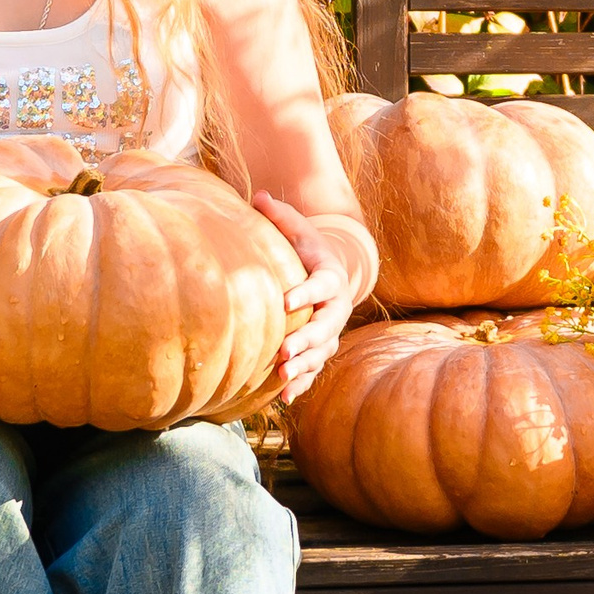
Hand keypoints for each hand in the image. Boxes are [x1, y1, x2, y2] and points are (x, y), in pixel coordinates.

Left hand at [256, 193, 369, 402]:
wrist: (329, 277)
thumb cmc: (307, 250)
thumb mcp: (298, 230)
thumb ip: (280, 216)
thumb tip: (257, 195)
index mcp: (331, 278)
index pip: (322, 286)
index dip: (306, 293)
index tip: (285, 301)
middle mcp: (336, 309)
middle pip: (325, 327)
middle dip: (306, 339)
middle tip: (284, 350)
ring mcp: (330, 333)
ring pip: (321, 353)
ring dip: (303, 366)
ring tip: (282, 375)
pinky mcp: (320, 350)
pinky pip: (314, 370)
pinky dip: (301, 384)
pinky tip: (283, 398)